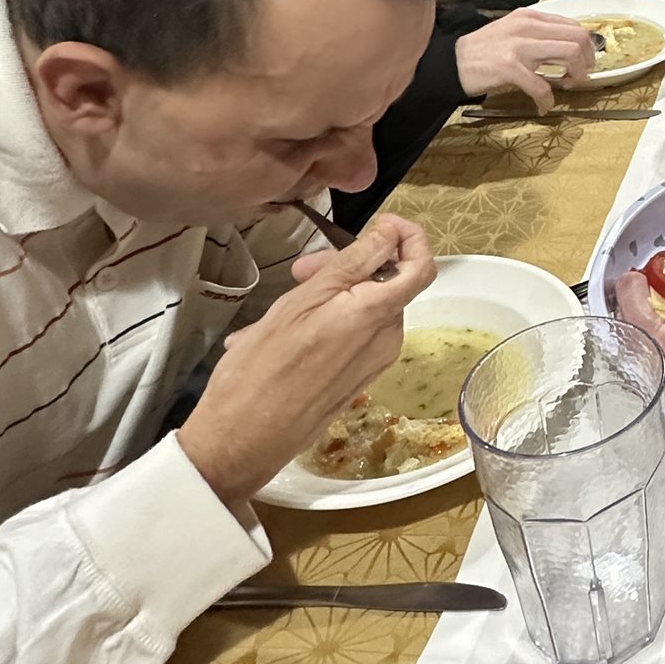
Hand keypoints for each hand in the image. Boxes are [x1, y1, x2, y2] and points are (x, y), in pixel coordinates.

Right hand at [180, 217, 436, 504]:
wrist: (243, 439)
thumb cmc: (262, 369)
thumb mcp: (302, 302)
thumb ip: (353, 265)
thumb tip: (390, 235)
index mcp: (375, 316)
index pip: (421, 266)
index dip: (410, 237)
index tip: (383, 224)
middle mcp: (384, 342)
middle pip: (385, 285)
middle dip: (349, 267)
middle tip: (301, 270)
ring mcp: (371, 364)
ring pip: (364, 310)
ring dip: (328, 295)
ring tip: (280, 306)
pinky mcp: (354, 381)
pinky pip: (350, 337)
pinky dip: (324, 322)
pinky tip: (280, 332)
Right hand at [455, 8, 595, 106]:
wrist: (452, 62)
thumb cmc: (483, 50)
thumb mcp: (512, 30)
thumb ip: (538, 34)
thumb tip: (568, 46)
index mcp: (530, 17)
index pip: (573, 25)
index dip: (586, 46)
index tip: (584, 62)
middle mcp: (527, 26)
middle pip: (578, 37)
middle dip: (587, 60)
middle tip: (580, 76)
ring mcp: (519, 45)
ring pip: (570, 53)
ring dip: (576, 75)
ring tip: (568, 86)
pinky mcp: (509, 67)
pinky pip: (541, 86)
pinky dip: (547, 99)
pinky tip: (543, 105)